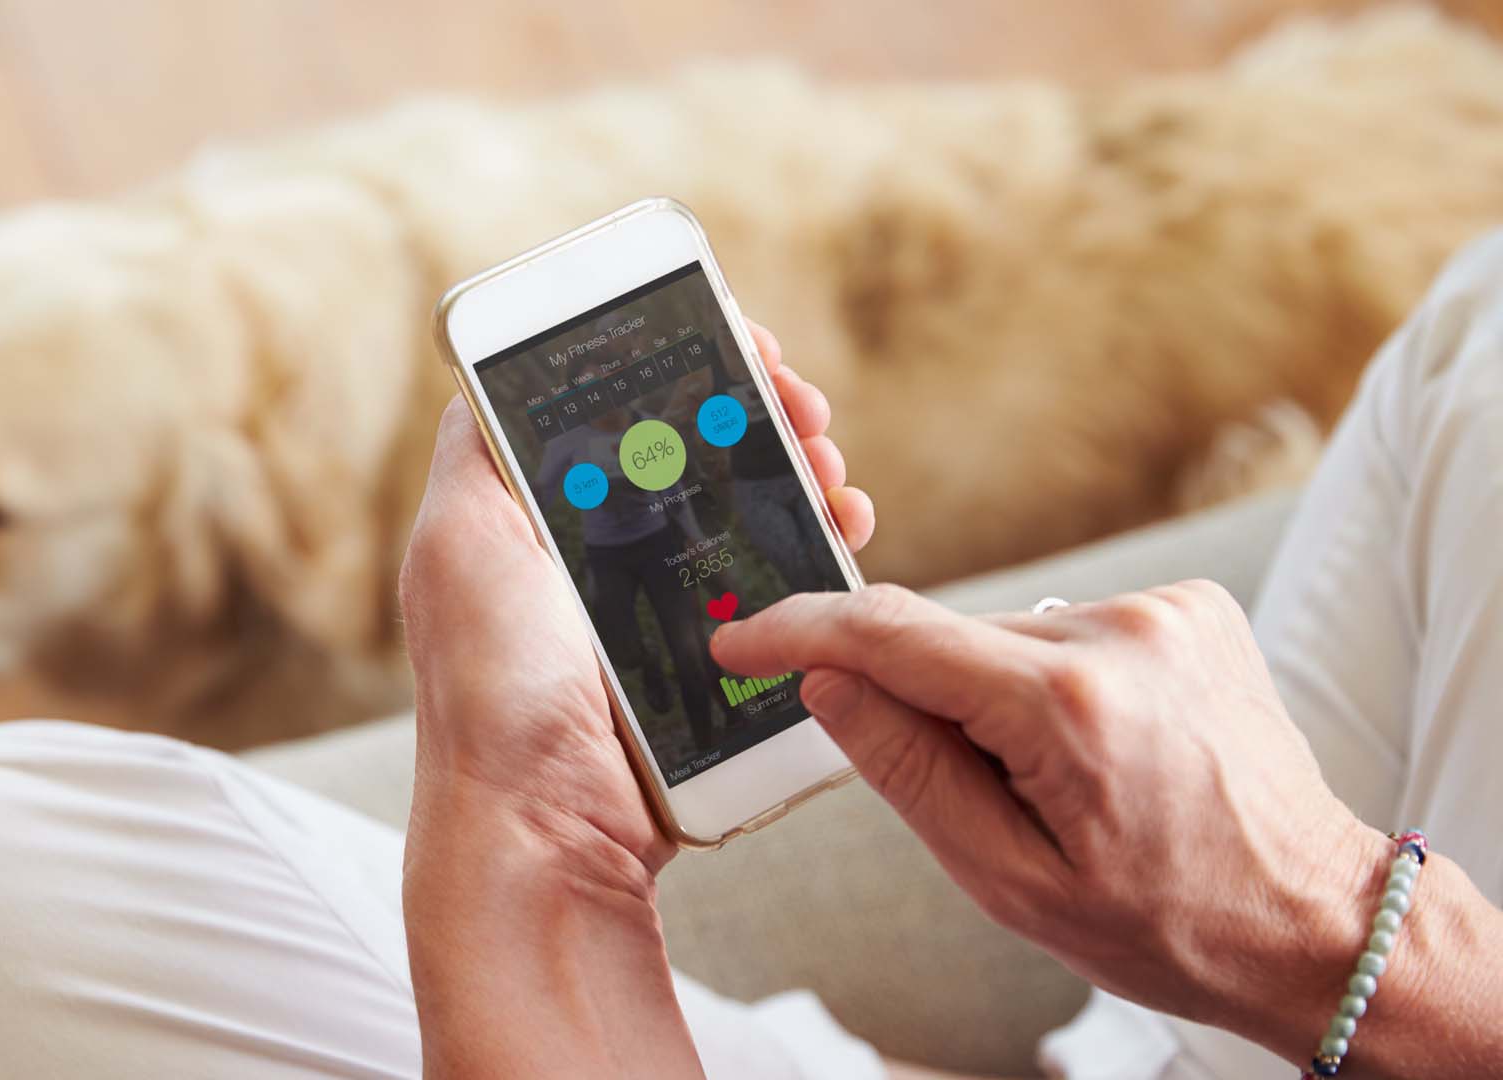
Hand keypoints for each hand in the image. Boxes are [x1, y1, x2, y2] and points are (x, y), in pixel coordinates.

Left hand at [399, 321, 872, 883]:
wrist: (548, 829)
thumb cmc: (494, 688)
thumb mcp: (461, 546)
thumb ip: (477, 455)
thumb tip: (492, 380)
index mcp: (541, 520)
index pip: (623, 411)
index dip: (683, 366)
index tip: (740, 346)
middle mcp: (602, 557)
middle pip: (699, 451)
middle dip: (761, 414)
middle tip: (805, 410)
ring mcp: (662, 611)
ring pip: (747, 512)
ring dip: (799, 474)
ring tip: (831, 472)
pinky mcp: (716, 663)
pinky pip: (775, 587)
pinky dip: (816, 548)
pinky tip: (841, 529)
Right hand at [710, 581, 1387, 1055]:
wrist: (1312, 917)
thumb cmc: (1163, 921)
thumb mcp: (1008, 880)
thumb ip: (908, 769)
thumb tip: (828, 683)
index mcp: (1067, 707)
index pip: (890, 633)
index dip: (796, 632)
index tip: (737, 639)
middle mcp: (1118, 630)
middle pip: (947, 637)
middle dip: (922, 699)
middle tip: (976, 795)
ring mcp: (1164, 608)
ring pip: (1005, 633)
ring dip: (993, 693)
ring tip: (1062, 783)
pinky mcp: (1190, 606)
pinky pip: (1066, 627)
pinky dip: (1051, 678)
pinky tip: (1100, 745)